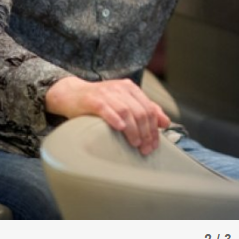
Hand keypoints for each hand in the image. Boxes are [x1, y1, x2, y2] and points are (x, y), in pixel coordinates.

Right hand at [45, 76, 169, 154]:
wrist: (72, 94)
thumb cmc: (100, 102)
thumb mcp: (125, 102)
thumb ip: (145, 110)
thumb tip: (166, 122)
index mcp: (131, 89)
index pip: (150, 109)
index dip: (154, 129)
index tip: (154, 145)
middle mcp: (121, 89)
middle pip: (140, 111)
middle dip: (146, 132)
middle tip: (145, 149)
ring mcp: (106, 93)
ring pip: (126, 111)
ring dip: (133, 129)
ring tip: (135, 144)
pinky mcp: (92, 99)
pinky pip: (106, 109)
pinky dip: (114, 118)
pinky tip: (120, 128)